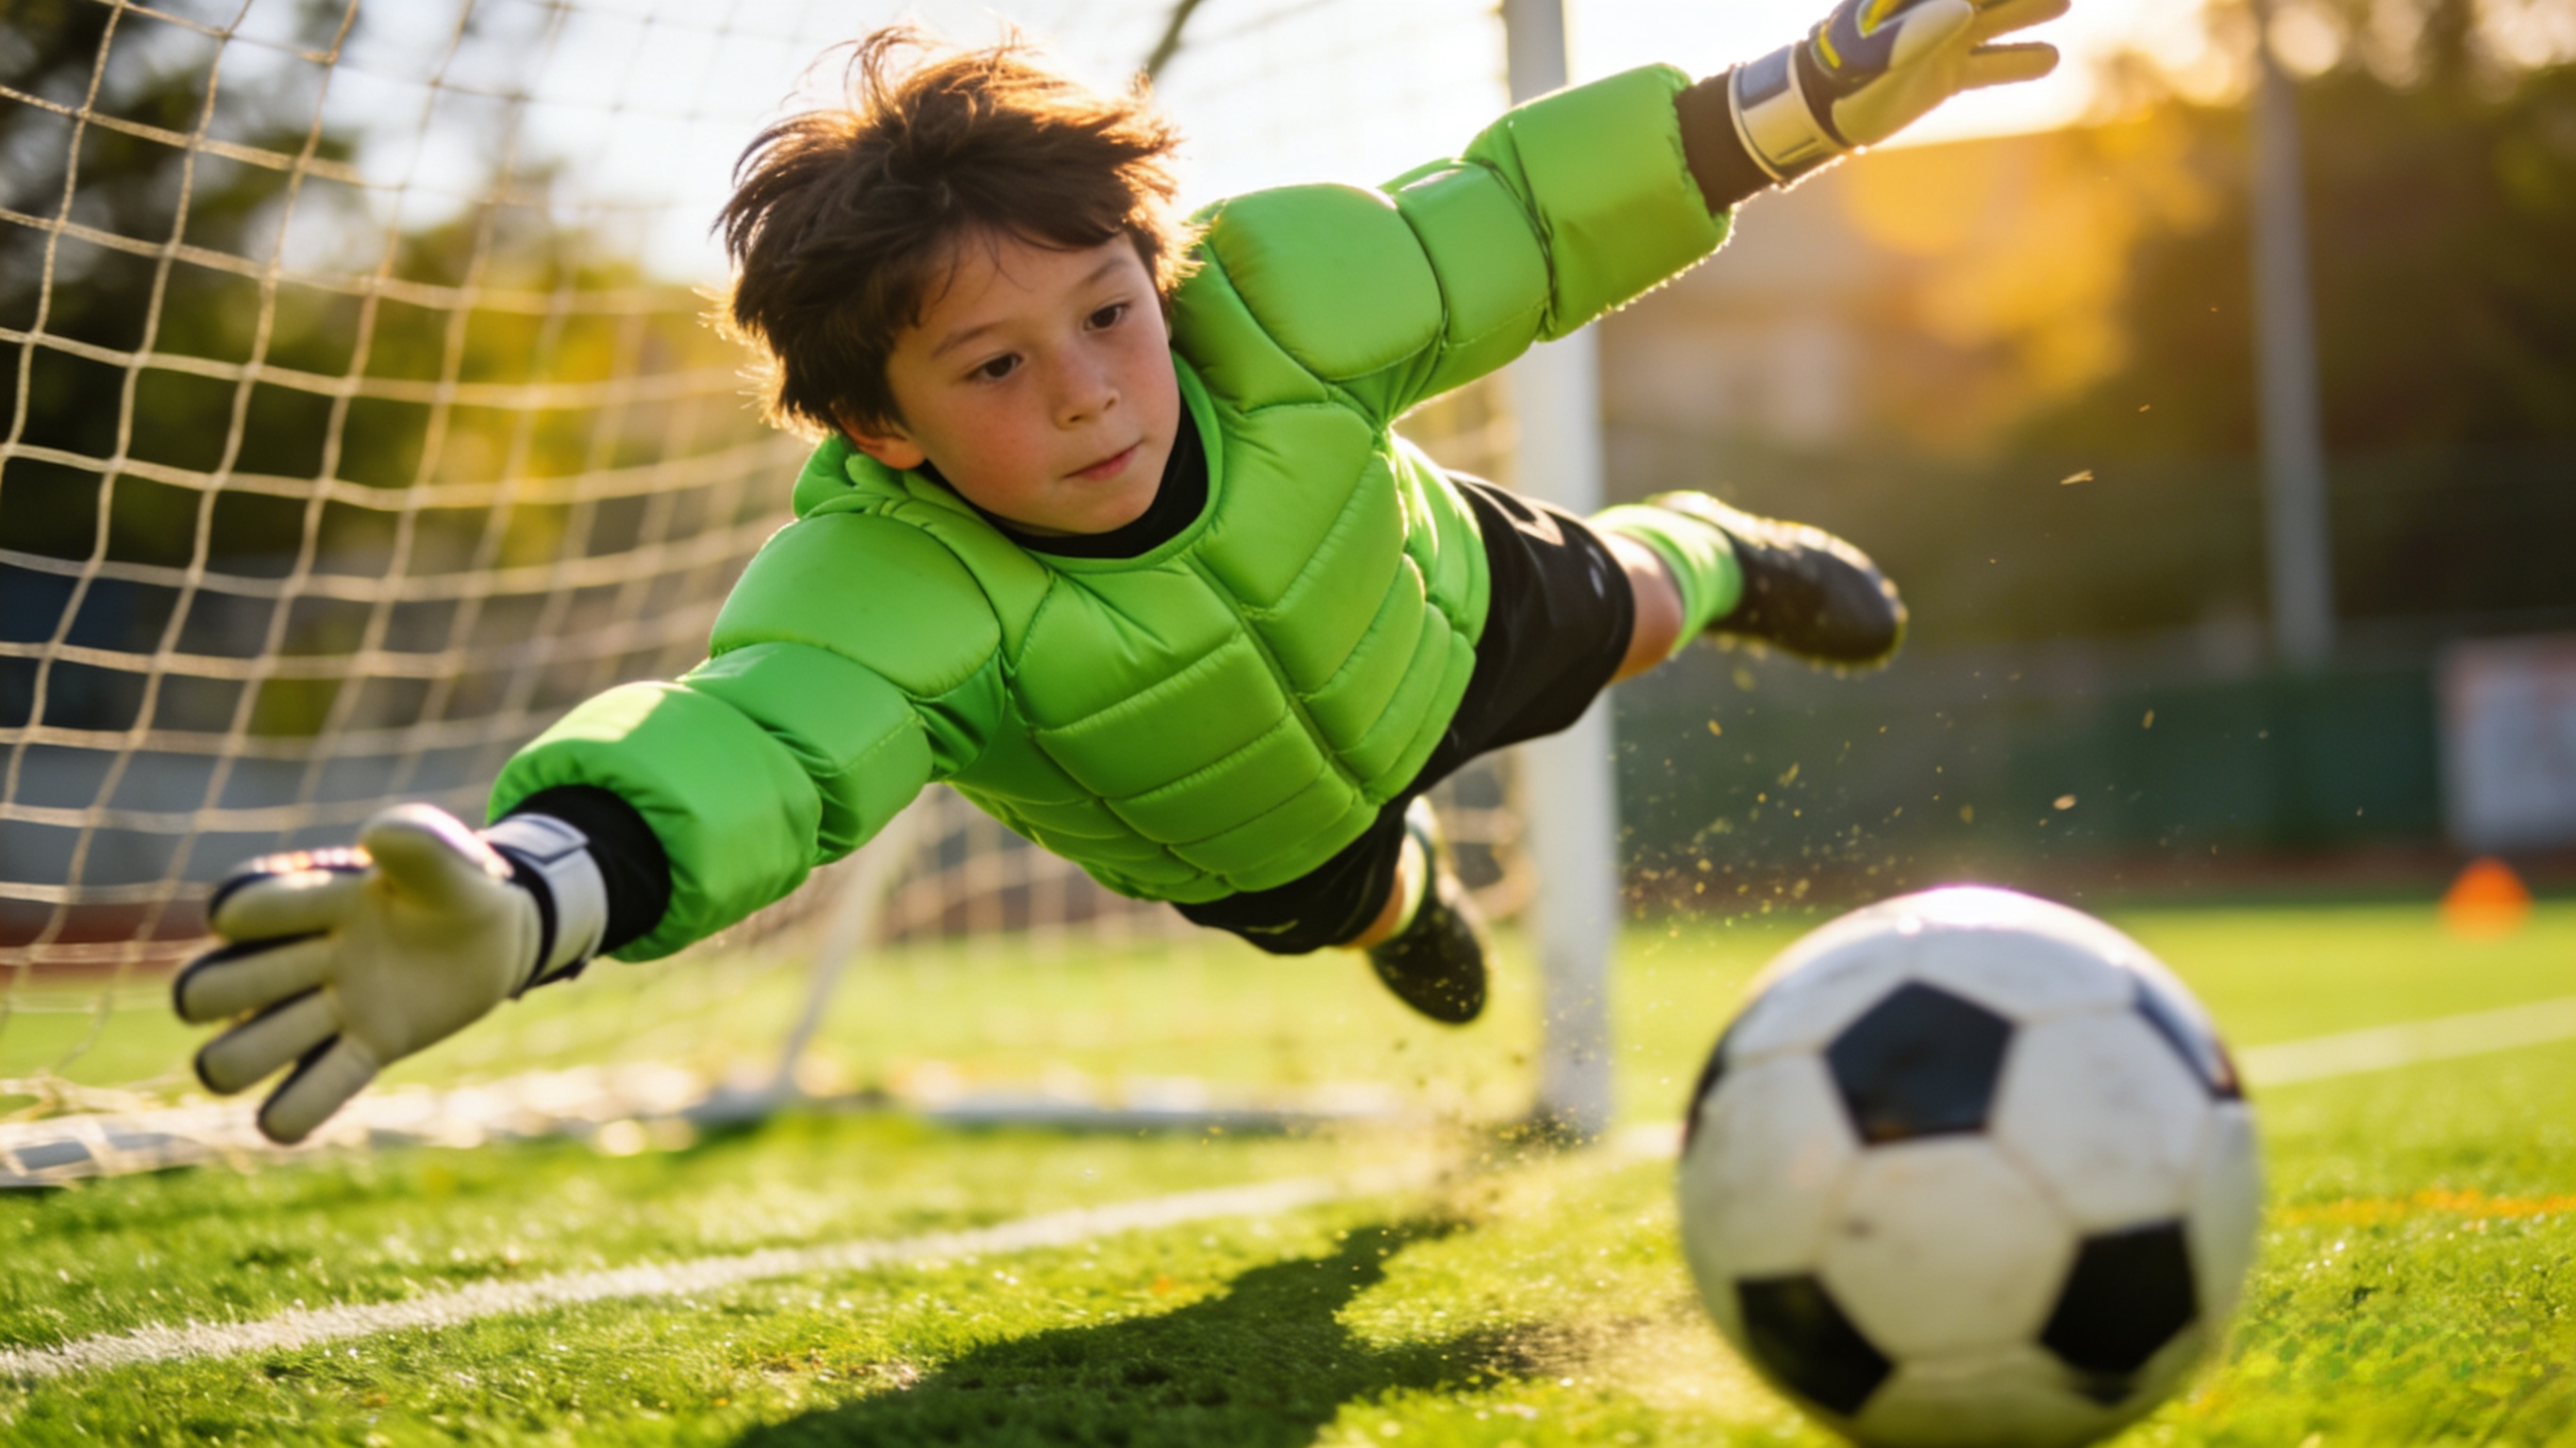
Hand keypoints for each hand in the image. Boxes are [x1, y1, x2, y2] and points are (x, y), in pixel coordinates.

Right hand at [175, 804, 603, 1143]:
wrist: (496, 936)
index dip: (256, 913)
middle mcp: (296, 960)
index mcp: (305, 901)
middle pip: (205, 991)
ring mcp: (324, 1013)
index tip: (331, 898)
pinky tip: (291, 1116)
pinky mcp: (364, 1052)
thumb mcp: (450, 859)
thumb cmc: (457, 888)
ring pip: (230, 1058)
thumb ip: (418, 841)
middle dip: (235, 991)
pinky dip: (288, 1116)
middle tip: (318, 968)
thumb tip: (374, 838)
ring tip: (314, 1030)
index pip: (235, 910)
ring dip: (244, 1059)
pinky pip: (300, 1103)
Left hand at [1729, 0, 2068, 181]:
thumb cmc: (1843, 72)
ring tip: (2062, 3)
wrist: (1821, 111)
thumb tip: (1964, 8)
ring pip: (1997, 21)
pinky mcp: (1945, 74)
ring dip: (2028, 11)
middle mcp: (1934, 9)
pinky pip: (1989, 65)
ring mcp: (1942, 39)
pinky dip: (2016, 62)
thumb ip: (1917, 31)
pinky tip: (2049, 58)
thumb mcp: (1876, 52)